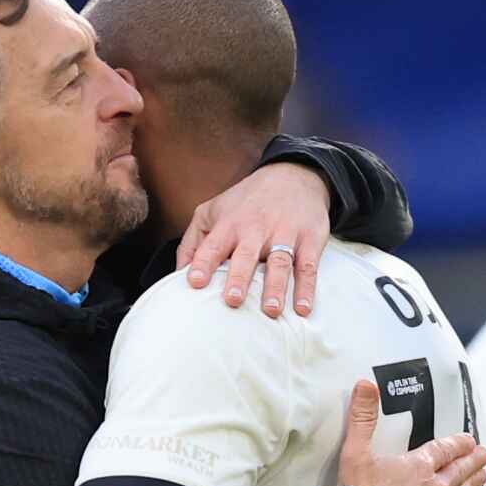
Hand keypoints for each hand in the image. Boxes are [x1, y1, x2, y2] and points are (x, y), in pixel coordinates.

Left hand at [176, 162, 331, 318]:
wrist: (293, 174)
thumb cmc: (245, 201)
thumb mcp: (212, 211)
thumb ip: (192, 242)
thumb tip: (177, 275)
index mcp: (229, 224)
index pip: (212, 246)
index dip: (203, 263)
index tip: (194, 282)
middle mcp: (255, 229)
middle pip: (246, 255)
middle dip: (239, 277)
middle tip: (232, 300)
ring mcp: (284, 234)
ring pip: (279, 263)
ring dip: (275, 287)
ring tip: (270, 311)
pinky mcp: (309, 240)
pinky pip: (307, 266)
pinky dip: (306, 288)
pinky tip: (302, 308)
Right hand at [336, 380, 485, 485]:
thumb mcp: (355, 453)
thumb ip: (362, 418)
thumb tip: (365, 385)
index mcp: (419, 466)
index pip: (446, 449)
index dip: (458, 442)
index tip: (468, 439)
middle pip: (461, 470)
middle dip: (474, 460)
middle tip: (485, 454)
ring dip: (473, 482)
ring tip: (482, 476)